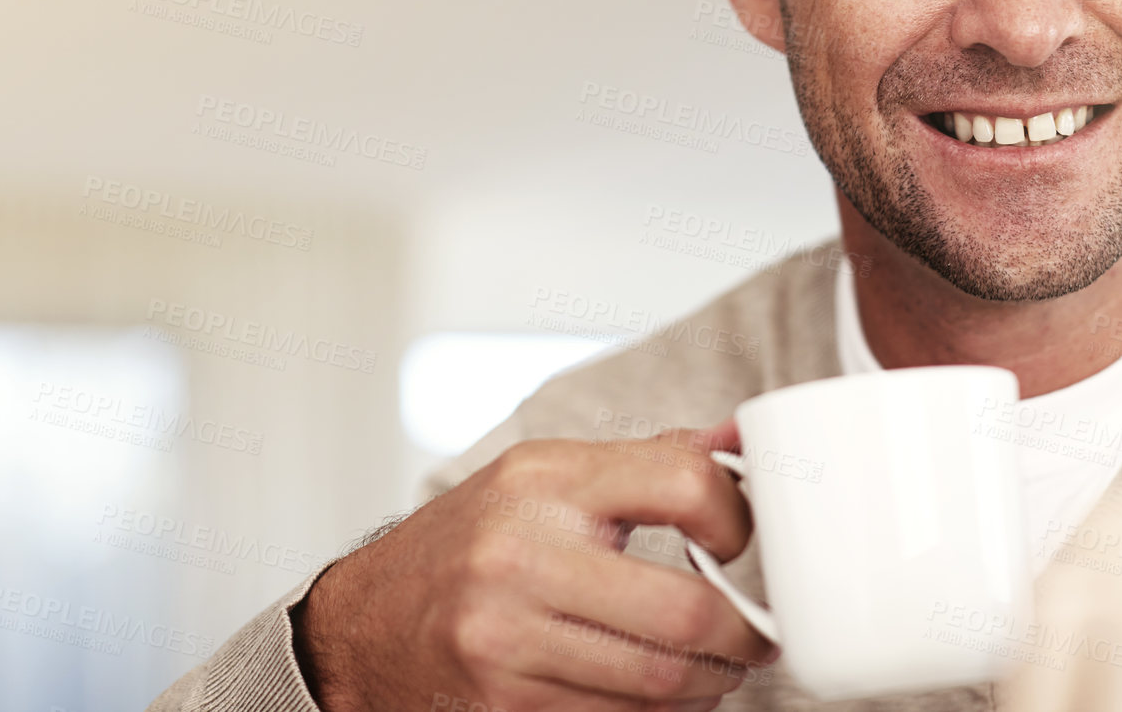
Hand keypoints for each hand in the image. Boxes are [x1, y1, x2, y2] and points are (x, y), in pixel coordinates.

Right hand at [292, 424, 774, 711]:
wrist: (364, 623)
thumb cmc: (469, 542)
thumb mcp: (545, 475)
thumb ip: (649, 459)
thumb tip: (741, 436)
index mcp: (545, 480)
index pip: (683, 483)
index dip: (737, 519)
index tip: (740, 542)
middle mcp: (521, 554)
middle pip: (684, 611)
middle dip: (742, 636)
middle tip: (758, 637)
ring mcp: (507, 638)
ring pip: (659, 682)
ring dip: (709, 684)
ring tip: (716, 668)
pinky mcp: (502, 705)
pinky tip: (663, 696)